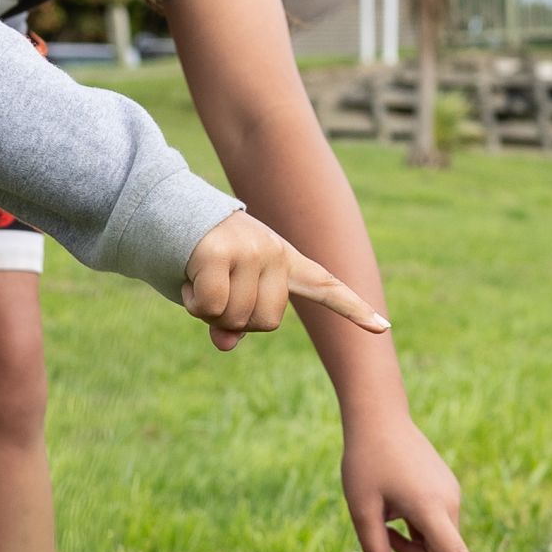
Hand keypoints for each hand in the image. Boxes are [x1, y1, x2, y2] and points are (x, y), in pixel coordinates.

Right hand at [180, 212, 391, 350]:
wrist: (168, 208)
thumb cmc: (200, 257)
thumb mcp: (224, 290)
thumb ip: (231, 321)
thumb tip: (227, 343)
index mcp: (285, 260)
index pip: (326, 286)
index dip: (354, 310)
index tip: (383, 328)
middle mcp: (275, 253)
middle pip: (266, 323)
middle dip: (234, 320)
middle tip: (215, 291)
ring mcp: (251, 250)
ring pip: (236, 318)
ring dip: (209, 311)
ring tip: (200, 279)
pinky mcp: (220, 252)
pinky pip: (211, 307)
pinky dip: (194, 304)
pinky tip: (188, 279)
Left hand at [343, 412, 481, 551]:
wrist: (380, 418)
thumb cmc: (366, 462)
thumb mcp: (362, 511)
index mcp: (430, 508)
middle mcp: (449, 503)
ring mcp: (450, 496)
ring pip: (438, 545)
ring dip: (412, 551)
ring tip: (381, 530)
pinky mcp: (446, 492)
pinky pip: (437, 528)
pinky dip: (416, 535)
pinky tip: (392, 517)